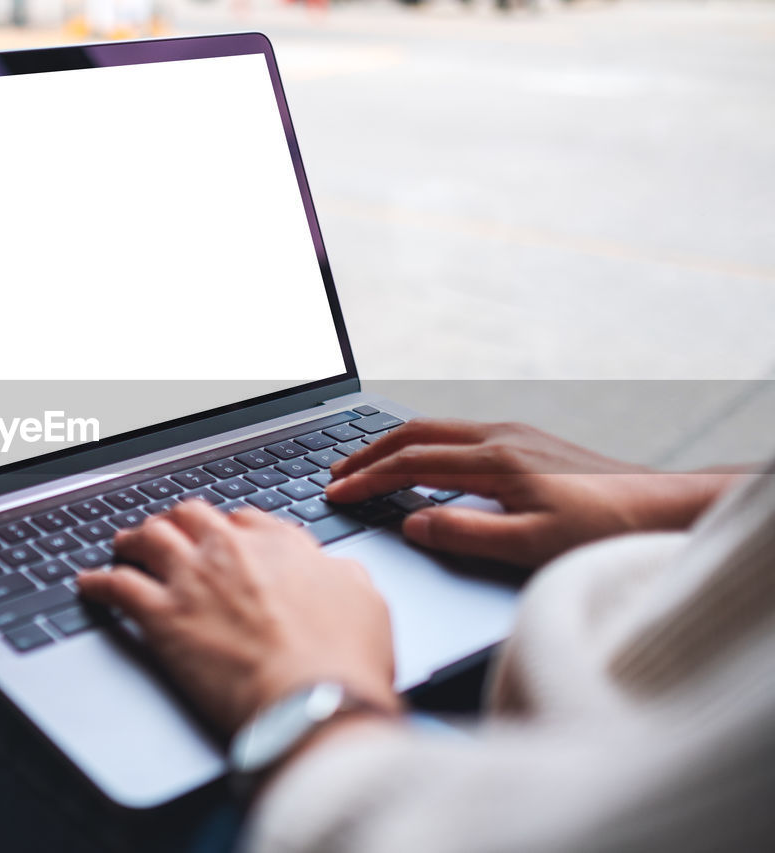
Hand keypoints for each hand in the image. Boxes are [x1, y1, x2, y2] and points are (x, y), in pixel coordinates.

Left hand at [75, 500, 400, 735]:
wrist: (312, 701)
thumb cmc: (343, 661)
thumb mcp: (365, 602)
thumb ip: (341, 577)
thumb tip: (334, 572)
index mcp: (281, 544)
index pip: (242, 519)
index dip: (226, 528)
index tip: (220, 537)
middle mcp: (231, 551)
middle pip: (189, 516)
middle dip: (176, 522)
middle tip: (167, 533)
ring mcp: (192, 579)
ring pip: (148, 538)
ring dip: (133, 540)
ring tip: (124, 546)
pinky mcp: (161, 616)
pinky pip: (116, 586)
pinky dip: (98, 582)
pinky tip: (89, 585)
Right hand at [326, 419, 736, 569]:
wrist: (665, 508)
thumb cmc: (604, 531)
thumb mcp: (531, 546)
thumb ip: (465, 534)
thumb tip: (412, 524)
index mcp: (495, 459)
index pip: (410, 464)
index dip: (367, 480)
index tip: (335, 493)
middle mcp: (501, 436)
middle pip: (416, 434)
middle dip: (368, 452)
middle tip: (334, 472)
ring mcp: (516, 433)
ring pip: (436, 429)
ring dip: (394, 445)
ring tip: (365, 465)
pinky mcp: (528, 440)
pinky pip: (458, 434)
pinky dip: (423, 446)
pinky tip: (420, 463)